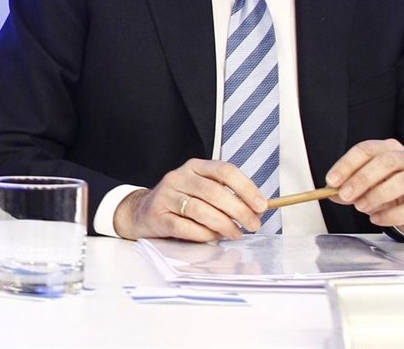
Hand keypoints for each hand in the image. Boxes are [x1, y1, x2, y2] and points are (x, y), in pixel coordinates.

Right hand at [113, 158, 267, 241]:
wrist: (142, 211)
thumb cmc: (180, 202)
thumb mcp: (201, 190)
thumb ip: (226, 196)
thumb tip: (256, 209)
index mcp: (195, 167)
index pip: (224, 171)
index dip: (246, 188)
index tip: (261, 205)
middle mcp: (179, 177)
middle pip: (214, 192)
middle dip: (239, 211)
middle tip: (252, 224)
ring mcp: (166, 195)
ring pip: (200, 210)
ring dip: (223, 225)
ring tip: (235, 234)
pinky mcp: (157, 215)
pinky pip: (185, 226)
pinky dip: (203, 234)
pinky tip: (212, 237)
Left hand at [325, 139, 403, 238]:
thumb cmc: (392, 192)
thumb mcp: (367, 187)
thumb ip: (348, 188)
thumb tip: (330, 192)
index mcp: (389, 149)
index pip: (366, 149)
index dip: (347, 164)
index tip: (332, 180)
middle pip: (385, 162)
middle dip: (361, 179)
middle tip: (345, 195)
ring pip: (403, 181)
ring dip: (377, 195)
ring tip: (361, 207)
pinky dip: (393, 214)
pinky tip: (377, 219)